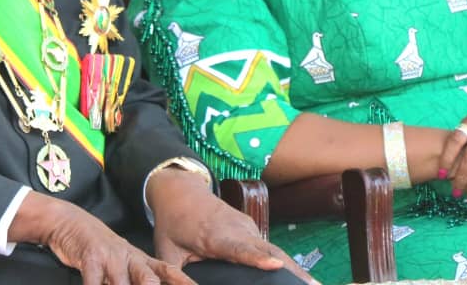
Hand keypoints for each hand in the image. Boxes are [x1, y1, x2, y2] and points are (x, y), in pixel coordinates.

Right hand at [14, 191, 193, 284]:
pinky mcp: (90, 258)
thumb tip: (152, 284)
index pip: (166, 271)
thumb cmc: (99, 247)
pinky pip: (93, 282)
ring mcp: (110, 258)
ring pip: (121, 283)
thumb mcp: (122, 259)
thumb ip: (138, 275)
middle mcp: (128, 258)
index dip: (182, 281)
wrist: (71, 222)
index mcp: (139, 259)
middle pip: (148, 278)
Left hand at [147, 168, 317, 284]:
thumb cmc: (173, 223)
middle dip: (290, 269)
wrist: (181, 191)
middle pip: (267, 251)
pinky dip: (286, 264)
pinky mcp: (252, 230)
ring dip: (294, 268)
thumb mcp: (166, 249)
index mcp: (214, 237)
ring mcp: (247, 228)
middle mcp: (236, 230)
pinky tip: (300, 280)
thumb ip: (173, 274)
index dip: (256, 259)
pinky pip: (271, 249)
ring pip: (275, 250)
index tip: (275, 266)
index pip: (238, 250)